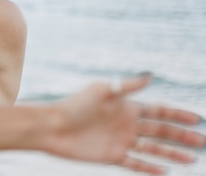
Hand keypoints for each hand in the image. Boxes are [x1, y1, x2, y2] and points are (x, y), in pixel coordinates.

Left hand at [43, 74, 204, 174]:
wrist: (53, 126)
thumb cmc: (75, 105)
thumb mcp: (102, 91)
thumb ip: (126, 87)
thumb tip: (150, 77)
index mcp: (125, 106)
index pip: (158, 112)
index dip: (177, 115)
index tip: (197, 118)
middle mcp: (126, 124)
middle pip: (160, 131)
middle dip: (182, 136)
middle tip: (202, 140)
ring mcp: (120, 141)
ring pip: (153, 148)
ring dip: (172, 153)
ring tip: (192, 159)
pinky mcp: (112, 156)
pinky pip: (136, 163)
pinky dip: (150, 167)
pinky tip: (166, 171)